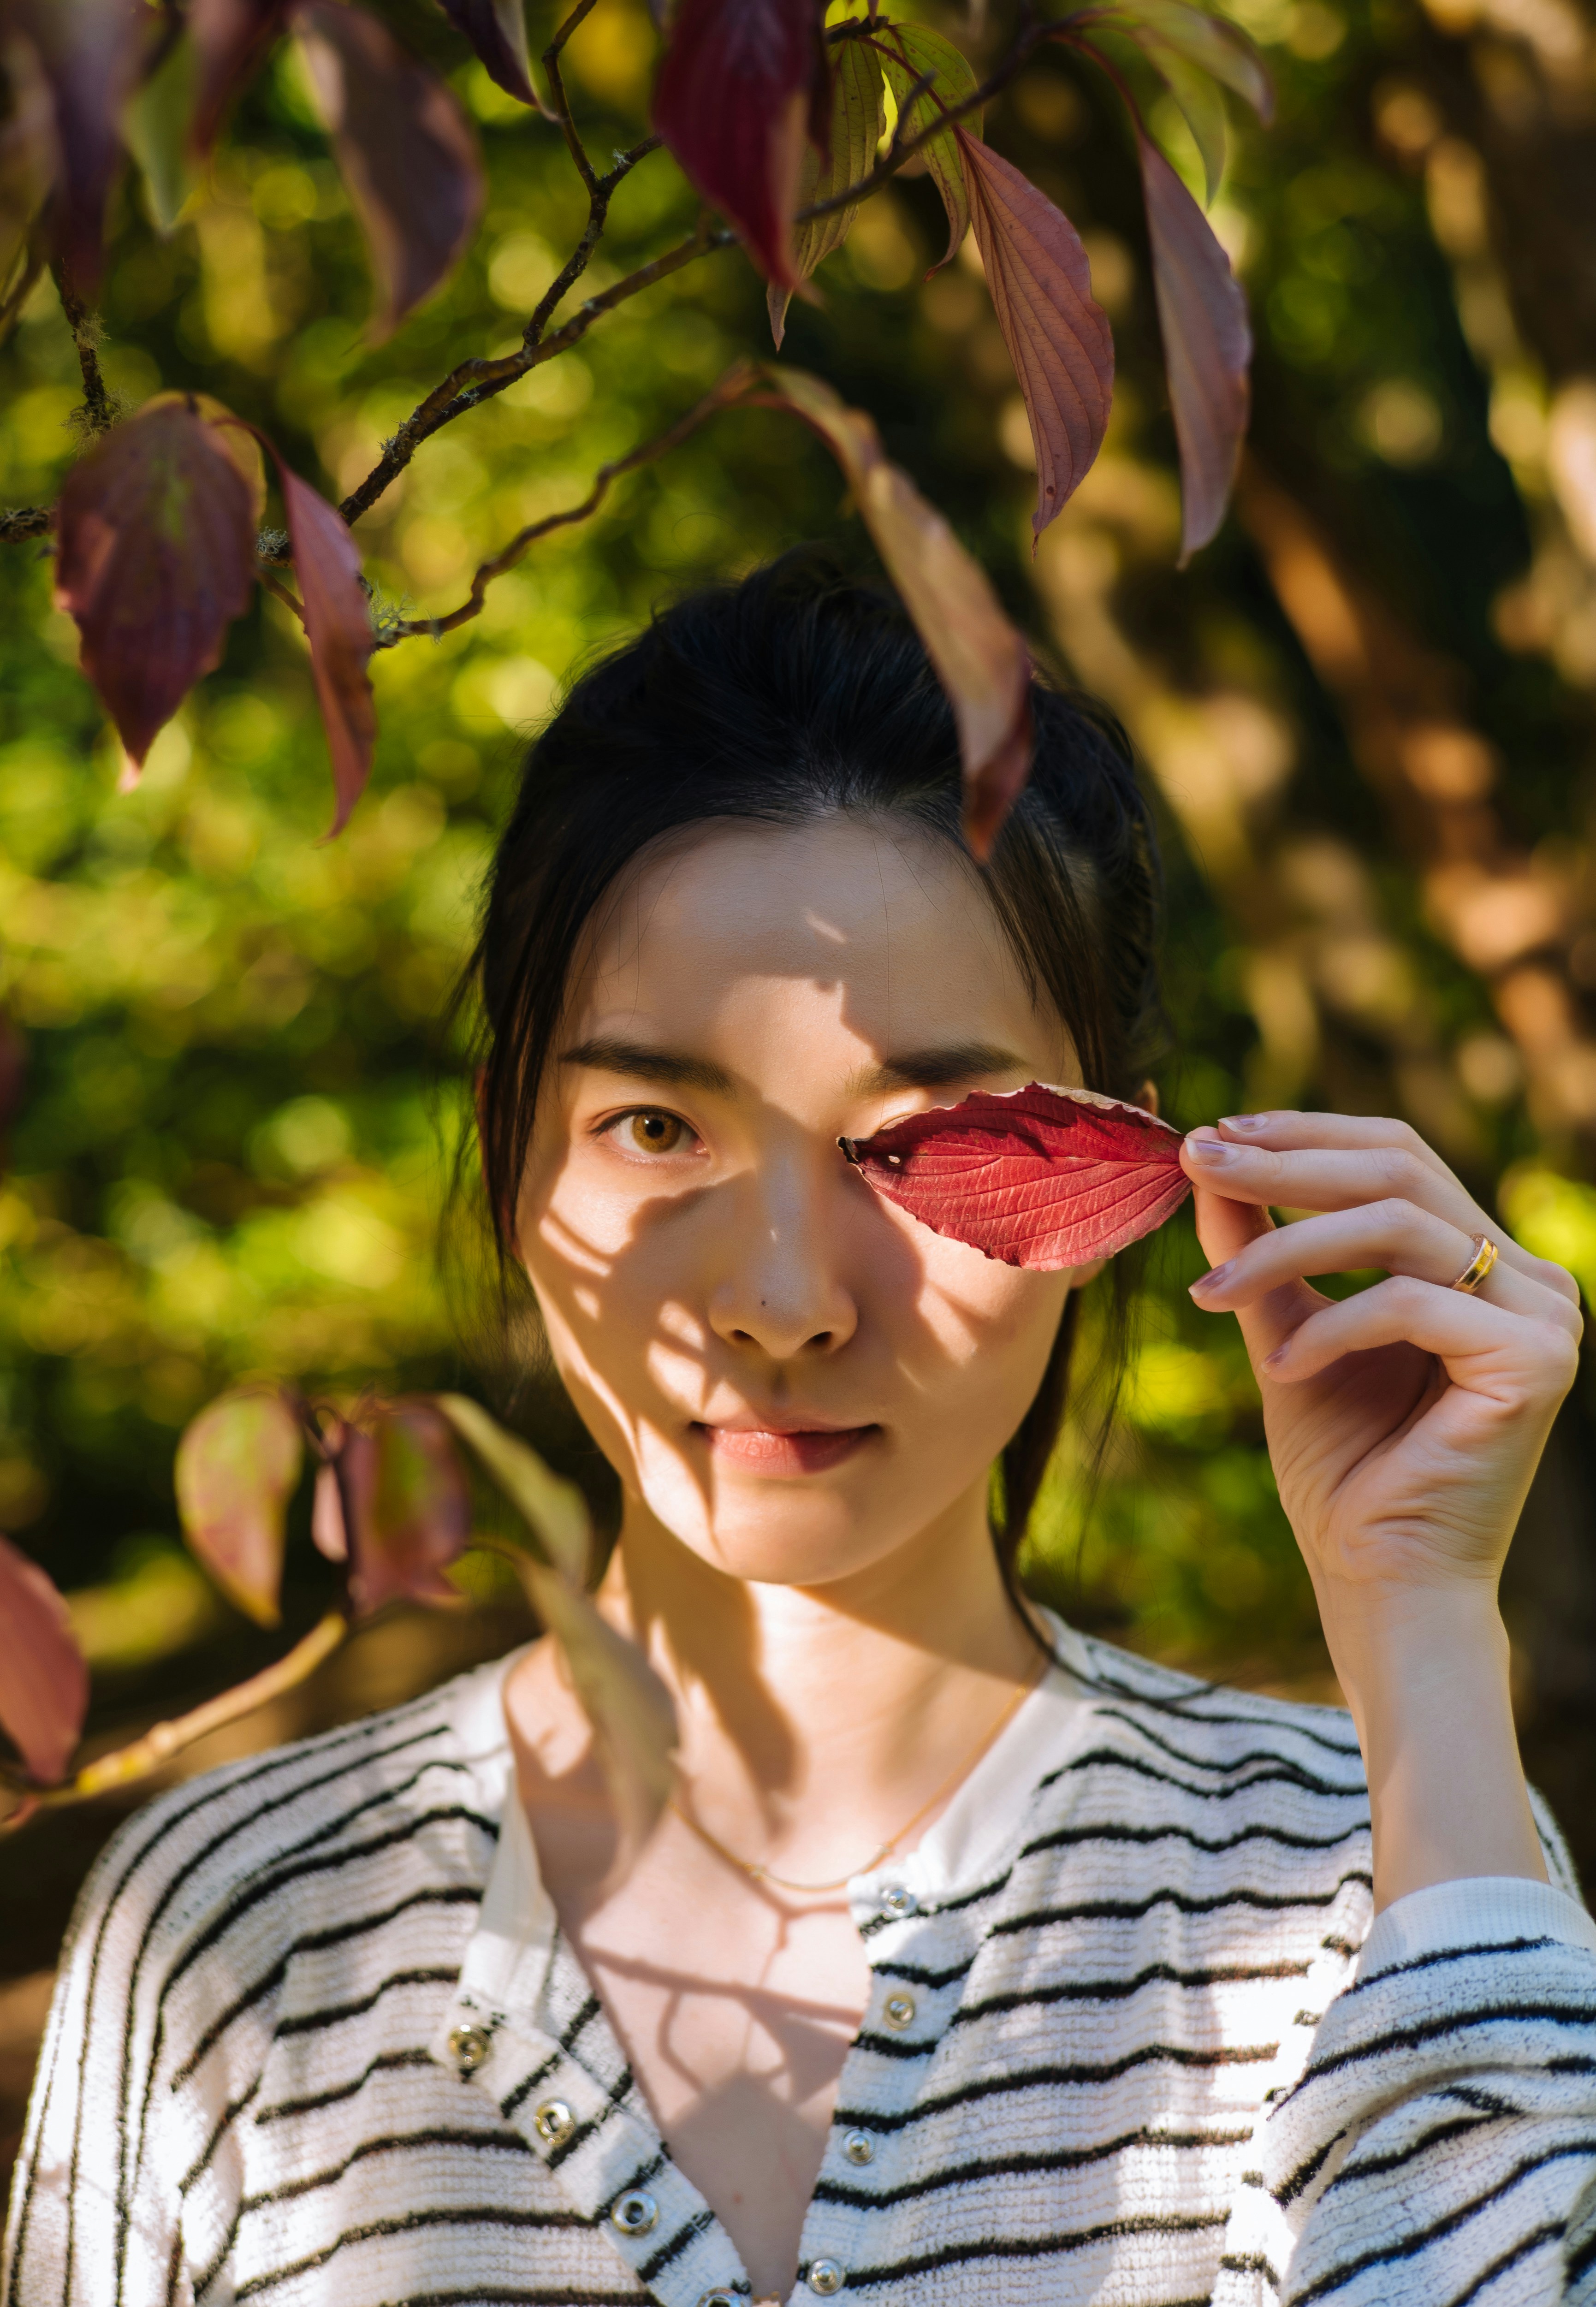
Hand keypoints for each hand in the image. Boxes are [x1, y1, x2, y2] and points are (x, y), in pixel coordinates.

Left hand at [1181, 1110, 1580, 1601]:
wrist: (1380, 1581)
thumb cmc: (1342, 1468)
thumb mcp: (1285, 1329)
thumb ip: (1260, 1249)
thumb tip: (1208, 1163)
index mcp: (1481, 1262)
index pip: (1397, 1154)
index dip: (1304, 1133)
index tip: (1210, 1137)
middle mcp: (1527, 1278)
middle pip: (1400, 1170)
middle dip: (1285, 1163)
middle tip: (1196, 1163)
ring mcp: (1544, 1316)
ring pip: (1396, 1226)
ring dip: (1285, 1247)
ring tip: (1211, 1293)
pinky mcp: (1535, 1362)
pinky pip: (1410, 1303)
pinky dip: (1331, 1328)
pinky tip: (1281, 1365)